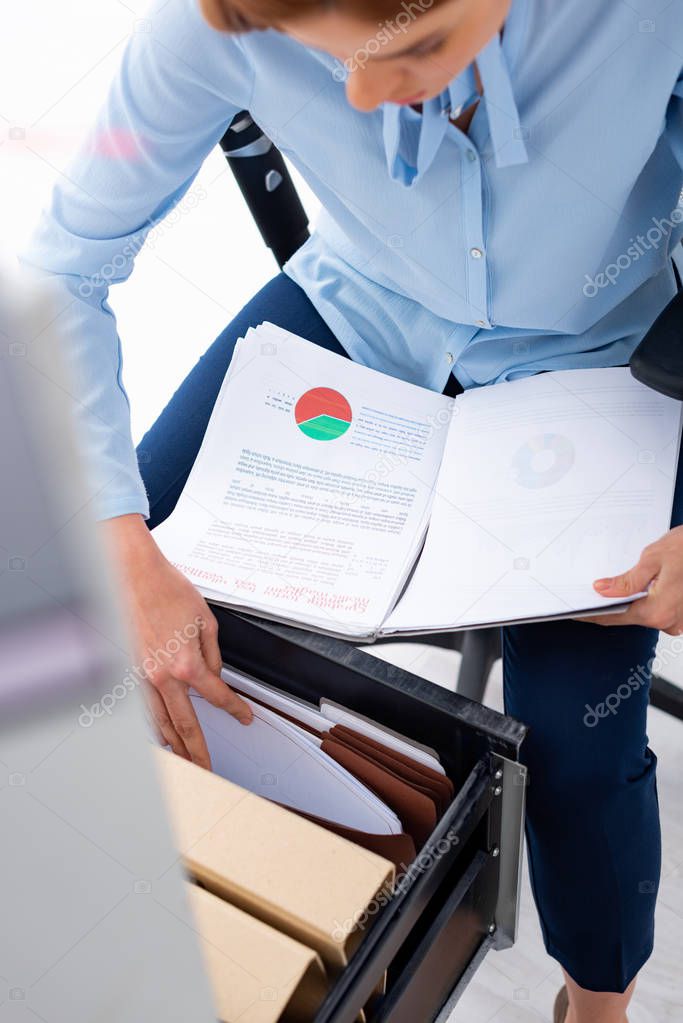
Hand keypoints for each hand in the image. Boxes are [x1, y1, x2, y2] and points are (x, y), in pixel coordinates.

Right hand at [101, 513, 252, 766]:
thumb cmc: (166, 590)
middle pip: (185, 724)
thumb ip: (213, 653)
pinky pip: (140, 706)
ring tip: (184, 762)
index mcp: (187, 663)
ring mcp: (140, 675)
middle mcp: (162, 675)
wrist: (133, 574)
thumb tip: (215, 673)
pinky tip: (157, 735)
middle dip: (199, 750)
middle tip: (208, 768)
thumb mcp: (205, 619)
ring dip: (173, 745)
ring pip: (158, 722)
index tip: (245, 718)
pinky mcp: (127, 670)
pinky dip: (150, 725)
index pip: (217, 696)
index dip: (235, 709)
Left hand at [575, 524, 682, 632]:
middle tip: (587, 593)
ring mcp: (679, 621)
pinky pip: (658, 609)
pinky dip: (646, 599)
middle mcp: (670, 622)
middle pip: (628, 616)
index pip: (613, 617)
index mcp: (658, 612)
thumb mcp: (653, 558)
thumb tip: (603, 590)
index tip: (574, 611)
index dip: (591, 614)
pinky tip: (638, 586)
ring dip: (629, 601)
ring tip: (610, 585)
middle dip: (609, 605)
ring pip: (643, 613)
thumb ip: (627, 580)